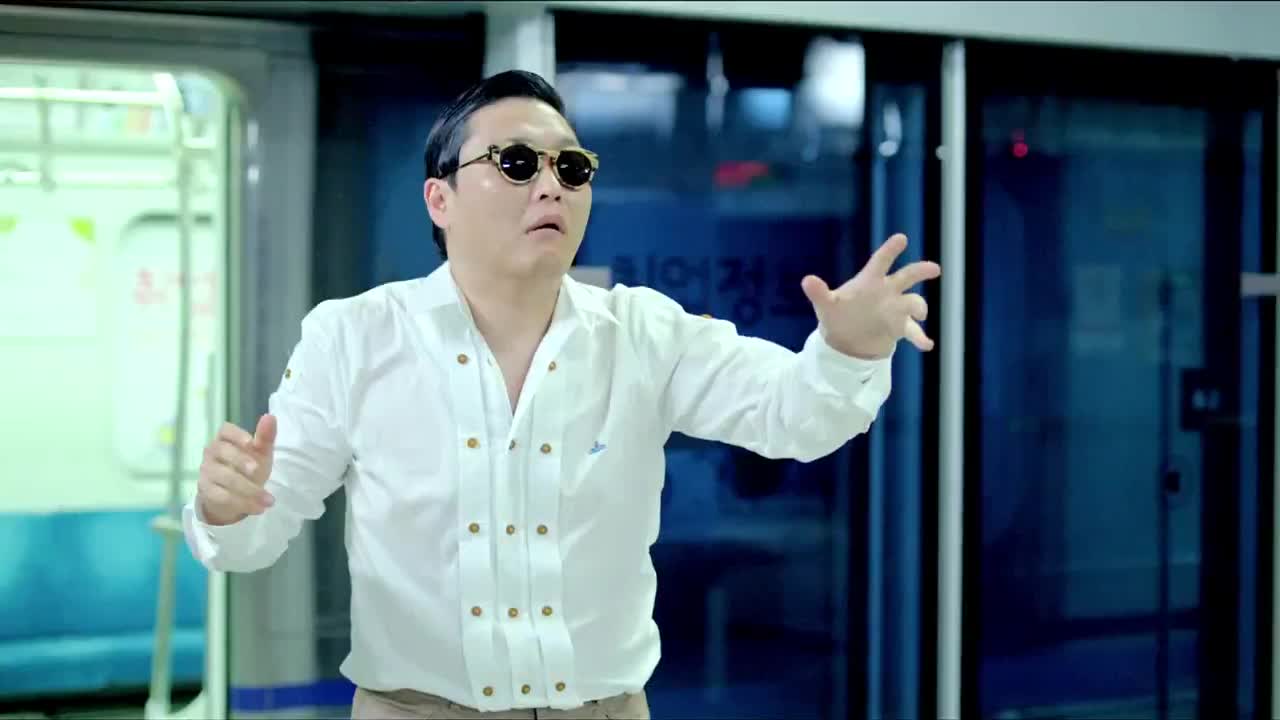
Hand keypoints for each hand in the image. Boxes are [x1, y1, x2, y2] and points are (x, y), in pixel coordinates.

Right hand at [197, 414, 277, 525]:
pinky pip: (221, 496)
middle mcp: (212, 452)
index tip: (250, 442)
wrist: (235, 494)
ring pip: (223, 477)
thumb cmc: (250, 466)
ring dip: (248, 489)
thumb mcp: (261, 453)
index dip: (236, 435)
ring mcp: (206, 471)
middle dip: (240, 461)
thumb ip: (265, 437)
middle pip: (222, 453)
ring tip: (269, 500)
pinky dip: (242, 503)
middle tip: (257, 471)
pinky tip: (258, 508)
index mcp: (225, 439)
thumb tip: (270, 416)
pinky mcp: (205, 491)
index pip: (225, 430)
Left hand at [801, 233, 940, 359]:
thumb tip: (807, 280)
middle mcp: (886, 291)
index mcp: (869, 281)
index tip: (902, 238)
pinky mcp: (899, 327)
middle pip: (907, 276)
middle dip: (921, 271)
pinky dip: (921, 337)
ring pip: (913, 302)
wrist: (845, 340)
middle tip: (935, 269)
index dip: (890, 249)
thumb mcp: (825, 305)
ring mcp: (895, 309)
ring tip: (919, 316)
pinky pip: (914, 331)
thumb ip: (819, 293)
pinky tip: (927, 345)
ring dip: (919, 308)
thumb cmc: (836, 315)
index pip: (881, 261)